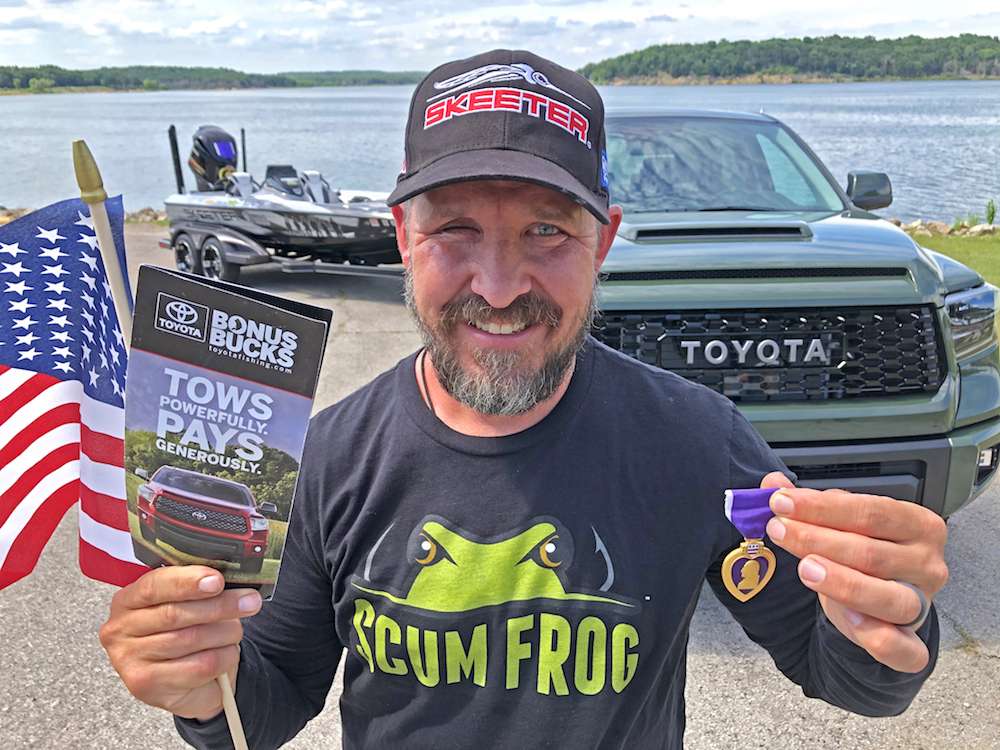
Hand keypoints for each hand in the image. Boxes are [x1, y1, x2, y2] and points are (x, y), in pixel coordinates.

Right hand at [99, 565, 261, 720]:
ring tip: (235, 632)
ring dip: (224, 633)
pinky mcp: (146, 686)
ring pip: (190, 639)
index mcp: (128, 600)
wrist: (190, 680)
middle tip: (249, 601)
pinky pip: (198, 666)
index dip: (188, 582)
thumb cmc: (188, 630)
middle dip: (219, 605)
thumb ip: (200, 588)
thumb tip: (235, 580)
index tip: (218, 580)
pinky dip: (223, 657)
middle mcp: (120, 629)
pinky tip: (226, 654)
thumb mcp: (189, 603)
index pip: (154, 585)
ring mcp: (128, 660)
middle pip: (175, 614)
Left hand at [759, 472, 948, 672]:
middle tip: (778, 529)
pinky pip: (903, 649)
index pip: (871, 511)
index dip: (823, 507)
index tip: (781, 501)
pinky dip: (878, 638)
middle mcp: (927, 564)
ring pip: (889, 598)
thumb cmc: (862, 553)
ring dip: (843, 582)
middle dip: (818, 539)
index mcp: (917, 525)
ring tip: (805, 566)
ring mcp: (923, 606)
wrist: (879, 604)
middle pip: (871, 552)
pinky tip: (847, 617)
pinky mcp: (912, 645)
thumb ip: (808, 505)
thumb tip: (772, 483)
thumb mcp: (839, 524)